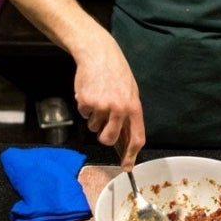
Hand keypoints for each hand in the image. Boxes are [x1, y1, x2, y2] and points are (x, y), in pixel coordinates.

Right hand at [73, 30, 144, 168]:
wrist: (98, 53)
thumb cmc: (116, 73)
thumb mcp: (129, 92)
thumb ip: (128, 115)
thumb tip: (125, 139)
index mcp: (134, 107)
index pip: (136, 138)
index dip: (131, 155)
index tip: (127, 167)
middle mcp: (119, 108)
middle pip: (109, 139)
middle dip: (104, 137)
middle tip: (102, 126)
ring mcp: (102, 105)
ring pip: (94, 127)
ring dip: (94, 117)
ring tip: (98, 97)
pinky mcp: (86, 101)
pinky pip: (84, 114)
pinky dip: (85, 106)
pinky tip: (90, 92)